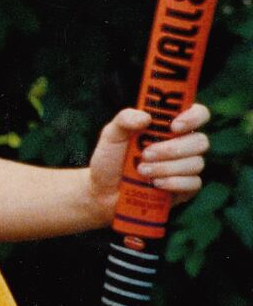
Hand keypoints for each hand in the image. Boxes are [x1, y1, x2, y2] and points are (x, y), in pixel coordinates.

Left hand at [87, 104, 210, 214]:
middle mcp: (184, 144)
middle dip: (172, 149)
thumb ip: (125, 119)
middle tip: (146, 154)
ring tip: (141, 170)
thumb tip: (146, 118)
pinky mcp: (186, 188)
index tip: (174, 126)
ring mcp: (187, 167)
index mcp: (171, 127)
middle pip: (200, 141)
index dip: (193, 117)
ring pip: (196, 163)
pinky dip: (173, 182)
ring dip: (167, 167)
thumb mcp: (112, 135)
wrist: (104, 191)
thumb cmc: (111, 158)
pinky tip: (155, 183)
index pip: (199, 114)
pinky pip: (193, 183)